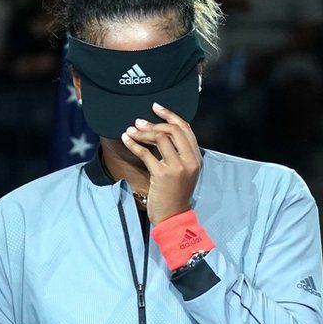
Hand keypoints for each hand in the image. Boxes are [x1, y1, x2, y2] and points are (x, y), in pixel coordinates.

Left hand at [120, 102, 201, 224]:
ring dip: (142, 132)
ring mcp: (177, 167)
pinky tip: (126, 140)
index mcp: (196, 158)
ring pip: (160, 138)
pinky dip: (134, 144)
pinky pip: (146, 153)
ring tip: (131, 130)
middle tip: (138, 122)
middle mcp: (190, 160)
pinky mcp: (163, 174)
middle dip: (154, 123)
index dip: (170, 114)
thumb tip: (160, 132)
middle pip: (173, 130)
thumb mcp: (183, 171)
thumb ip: (178, 153)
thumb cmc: (175, 193)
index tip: (156, 107)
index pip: (185, 128)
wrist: (173, 216)